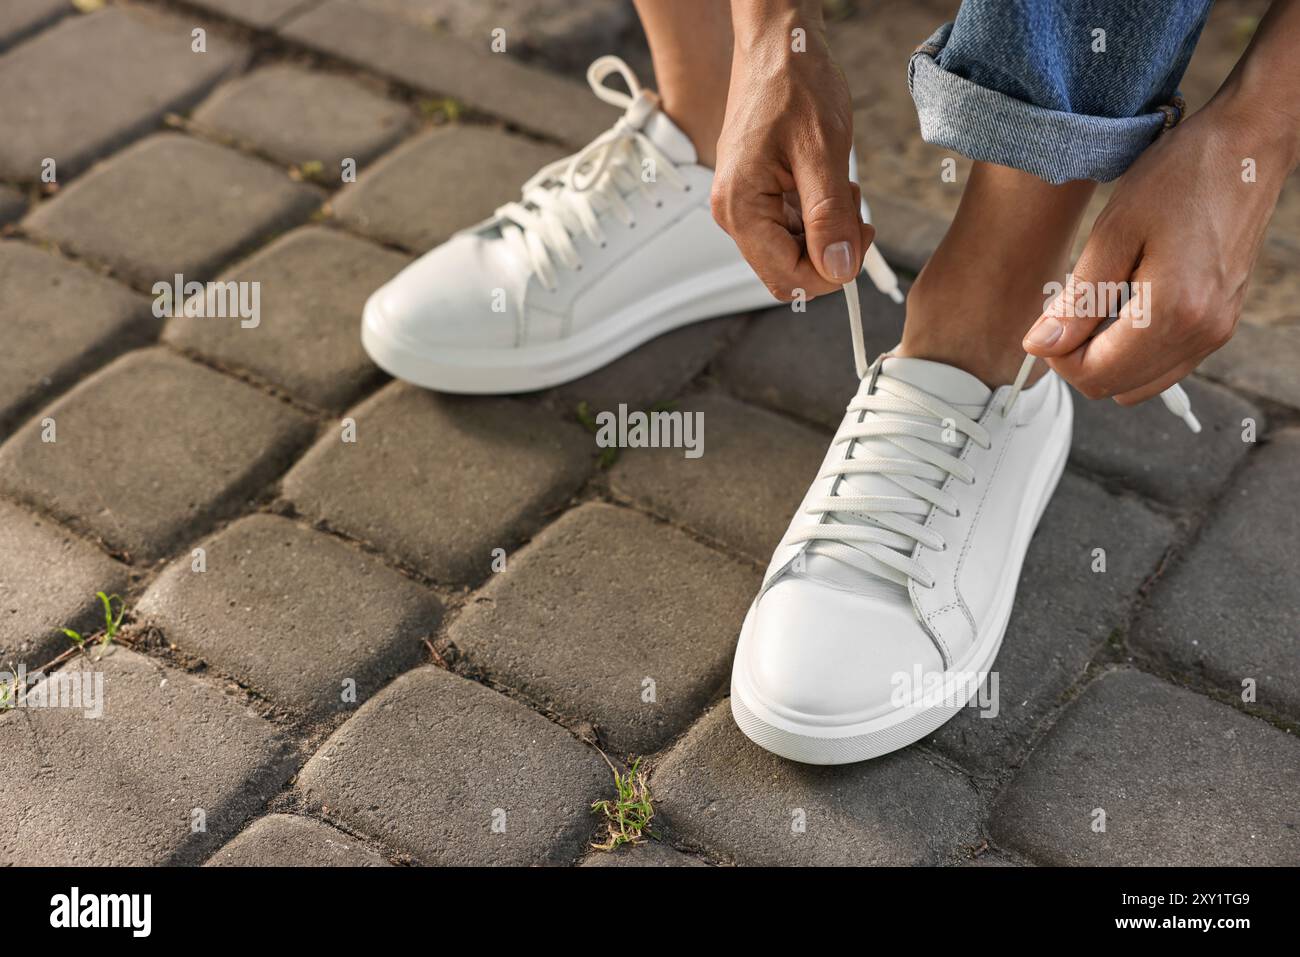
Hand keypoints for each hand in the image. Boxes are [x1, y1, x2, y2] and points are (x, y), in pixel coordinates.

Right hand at [710, 8, 872, 300]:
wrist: (778, 46)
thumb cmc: (794, 84)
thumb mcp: (823, 152)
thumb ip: (829, 217)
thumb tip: (837, 268)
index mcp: (741, 206)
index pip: (787, 277)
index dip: (830, 272)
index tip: (860, 241)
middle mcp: (732, 212)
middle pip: (785, 271)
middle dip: (827, 253)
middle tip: (855, 215)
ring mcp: (740, 204)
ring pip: (789, 252)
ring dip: (824, 233)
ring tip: (840, 188)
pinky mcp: (753, 195)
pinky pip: (787, 228)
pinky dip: (815, 216)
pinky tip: (828, 184)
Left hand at [1022, 96, 1293, 404]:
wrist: (1245, 148)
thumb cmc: (1181, 178)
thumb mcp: (1114, 233)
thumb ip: (1077, 300)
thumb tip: (1040, 345)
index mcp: (1174, 313)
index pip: (1095, 375)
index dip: (1058, 356)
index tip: (1048, 321)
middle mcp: (1203, 333)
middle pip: (1117, 387)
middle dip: (1081, 359)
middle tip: (1070, 310)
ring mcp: (1217, 331)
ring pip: (1142, 382)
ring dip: (1109, 357)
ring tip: (1098, 304)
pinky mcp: (1222, 322)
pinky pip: (1167, 362)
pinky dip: (1137, 348)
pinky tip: (1126, 305)